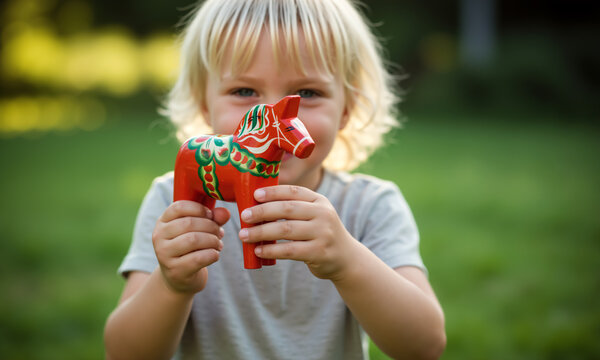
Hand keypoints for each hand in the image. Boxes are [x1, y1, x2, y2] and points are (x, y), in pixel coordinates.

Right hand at [152, 201, 229, 293]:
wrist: (179, 278)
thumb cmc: (191, 249)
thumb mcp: (200, 230)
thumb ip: (213, 218)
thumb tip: (225, 213)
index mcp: (163, 222)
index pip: (179, 207)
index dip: (199, 209)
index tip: (211, 215)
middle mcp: (159, 236)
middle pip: (188, 223)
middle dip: (210, 226)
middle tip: (219, 233)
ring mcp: (164, 254)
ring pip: (193, 239)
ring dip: (212, 241)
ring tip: (218, 244)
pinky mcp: (175, 270)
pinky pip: (198, 258)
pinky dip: (212, 254)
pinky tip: (215, 255)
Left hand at [239, 185, 357, 279]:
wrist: (346, 258)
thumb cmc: (320, 234)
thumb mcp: (315, 215)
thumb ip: (294, 208)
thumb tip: (257, 204)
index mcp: (320, 201)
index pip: (293, 191)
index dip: (273, 192)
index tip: (255, 195)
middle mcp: (323, 214)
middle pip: (287, 209)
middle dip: (262, 211)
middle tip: (244, 216)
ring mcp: (322, 233)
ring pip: (285, 230)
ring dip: (261, 232)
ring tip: (244, 235)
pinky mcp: (319, 252)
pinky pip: (289, 250)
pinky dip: (271, 250)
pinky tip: (258, 250)